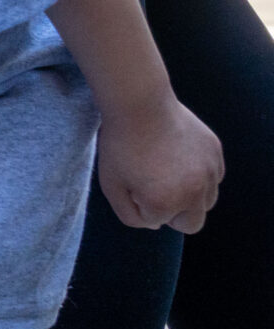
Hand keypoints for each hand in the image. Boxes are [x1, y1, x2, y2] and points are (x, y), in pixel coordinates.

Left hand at [97, 98, 222, 234]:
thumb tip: (155, 224)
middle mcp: (194, 192)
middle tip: (152, 186)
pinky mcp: (216, 154)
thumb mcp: (111, 186)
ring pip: (206, 202)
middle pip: (191, 225)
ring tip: (166, 172)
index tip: (130, 180)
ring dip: (189, 196)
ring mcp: (209, 173)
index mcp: (164, 203)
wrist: (139, 104)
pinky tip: (178, 157)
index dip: (138, 202)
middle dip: (172, 214)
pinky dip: (199, 176)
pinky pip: (213, 178)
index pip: (154, 222)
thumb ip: (131, 215)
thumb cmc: (120, 145)